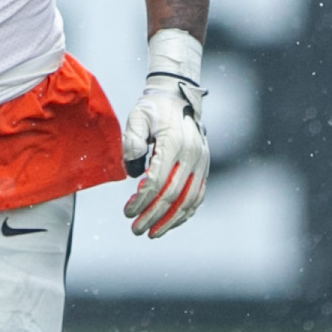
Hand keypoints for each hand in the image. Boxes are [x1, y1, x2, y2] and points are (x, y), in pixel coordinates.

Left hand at [120, 75, 207, 236]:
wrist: (177, 98)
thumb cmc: (153, 109)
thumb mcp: (137, 117)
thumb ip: (131, 140)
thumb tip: (132, 172)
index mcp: (173, 143)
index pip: (158, 181)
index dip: (142, 200)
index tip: (127, 212)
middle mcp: (192, 154)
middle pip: (173, 195)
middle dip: (152, 215)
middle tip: (135, 229)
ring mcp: (201, 162)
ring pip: (189, 200)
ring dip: (170, 220)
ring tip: (152, 233)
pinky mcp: (204, 167)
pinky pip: (198, 196)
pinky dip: (185, 213)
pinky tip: (170, 223)